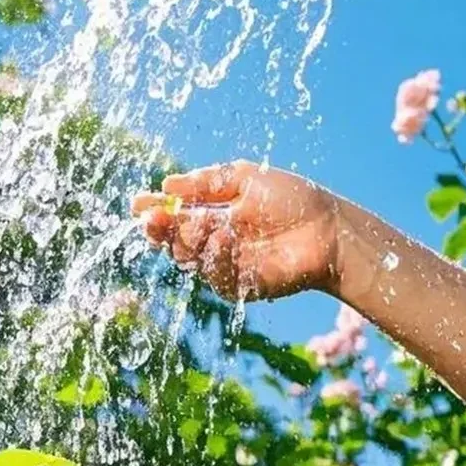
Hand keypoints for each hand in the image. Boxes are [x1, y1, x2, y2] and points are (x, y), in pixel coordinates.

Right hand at [132, 161, 340, 301]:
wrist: (328, 230)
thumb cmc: (293, 200)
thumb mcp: (246, 179)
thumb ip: (207, 183)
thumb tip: (167, 185)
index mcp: (215, 215)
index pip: (176, 215)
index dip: (155, 210)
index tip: (137, 203)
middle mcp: (216, 242)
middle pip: (174, 240)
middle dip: (160, 229)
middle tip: (152, 217)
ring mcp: (226, 265)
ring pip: (189, 258)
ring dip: (188, 239)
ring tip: (198, 221)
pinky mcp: (240, 286)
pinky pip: (215, 275)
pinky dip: (216, 255)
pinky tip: (224, 236)